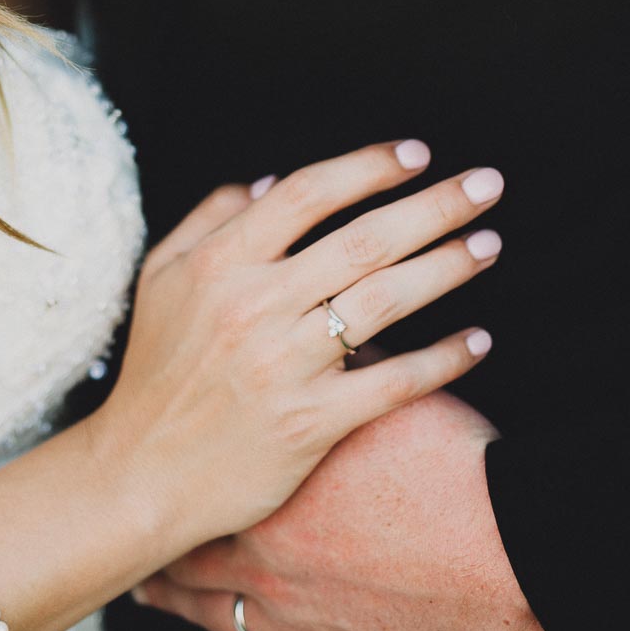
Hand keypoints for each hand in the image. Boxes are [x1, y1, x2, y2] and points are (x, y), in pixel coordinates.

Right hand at [88, 142, 503, 567]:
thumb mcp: (160, 277)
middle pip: (363, 239)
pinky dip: (441, 358)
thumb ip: (211, 217)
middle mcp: (255, 305)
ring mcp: (285, 366)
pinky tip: (478, 339)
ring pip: (384, 301)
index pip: (308, 194)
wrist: (140, 476)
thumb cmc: (154, 372)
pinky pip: (391, 383)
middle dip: (434, 205)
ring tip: (489, 244)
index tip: (417, 154)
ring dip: (447, 267)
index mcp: (221, 262)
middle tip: (486, 184)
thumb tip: (272, 181)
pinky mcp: (310, 424)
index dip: (368, 167)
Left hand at [135, 388, 565, 630]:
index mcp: (279, 480)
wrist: (510, 552)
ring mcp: (300, 616)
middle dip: (162, 542)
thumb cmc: (454, 469)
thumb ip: (345, 369)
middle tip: (132, 537)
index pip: (204, 474)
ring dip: (184, 607)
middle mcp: (273, 552)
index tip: (146, 462)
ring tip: (154, 597)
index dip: (171, 470)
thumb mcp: (389, 396)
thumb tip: (326, 331)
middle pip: (194, 549)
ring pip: (219, 616)